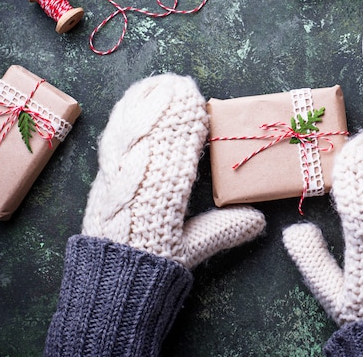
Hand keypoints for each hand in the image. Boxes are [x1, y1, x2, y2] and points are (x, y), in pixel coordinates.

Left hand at [82, 73, 265, 267]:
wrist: (111, 279)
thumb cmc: (154, 264)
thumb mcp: (192, 248)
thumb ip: (224, 229)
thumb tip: (260, 219)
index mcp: (164, 201)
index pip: (177, 156)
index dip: (187, 130)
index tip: (198, 107)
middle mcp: (137, 185)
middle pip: (152, 138)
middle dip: (166, 109)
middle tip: (181, 83)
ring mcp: (116, 178)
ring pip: (131, 134)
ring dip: (145, 106)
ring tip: (160, 82)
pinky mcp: (102, 177)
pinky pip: (112, 140)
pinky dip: (123, 117)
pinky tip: (131, 100)